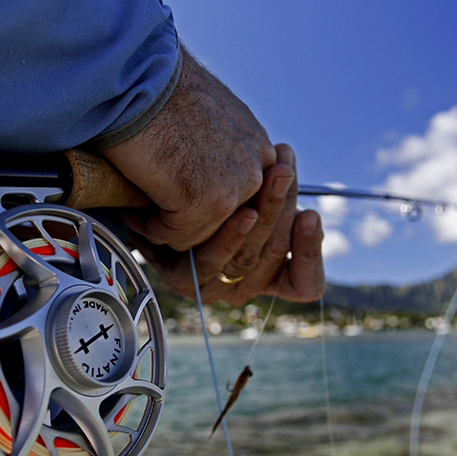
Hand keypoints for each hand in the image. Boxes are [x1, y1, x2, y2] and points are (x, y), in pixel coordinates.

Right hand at [100, 46, 274, 250]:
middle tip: (155, 202)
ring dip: (164, 223)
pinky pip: (174, 235)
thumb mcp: (205, 117)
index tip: (175, 197)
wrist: (138, 77)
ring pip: (198, 233)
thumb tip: (201, 174)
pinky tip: (131, 199)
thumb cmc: (158, 88)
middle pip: (222, 222)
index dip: (204, 206)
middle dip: (186, 219)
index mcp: (257, 146)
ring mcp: (236, 188)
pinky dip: (147, 224)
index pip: (241, 201)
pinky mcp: (208, 203)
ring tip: (139, 197)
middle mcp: (257, 168)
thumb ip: (216, 150)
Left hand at [133, 144, 325, 304]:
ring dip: (266, 212)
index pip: (304, 283)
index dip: (311, 254)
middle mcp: (242, 285)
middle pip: (274, 253)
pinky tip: (244, 213)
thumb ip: (269, 193)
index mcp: (265, 275)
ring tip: (275, 176)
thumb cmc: (199, 194)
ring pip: (249, 256)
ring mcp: (214, 286)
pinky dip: (231, 237)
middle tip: (285, 168)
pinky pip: (213, 262)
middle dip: (283, 206)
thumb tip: (294, 177)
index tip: (312, 216)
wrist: (144, 200)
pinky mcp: (185, 281)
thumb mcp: (243, 193)